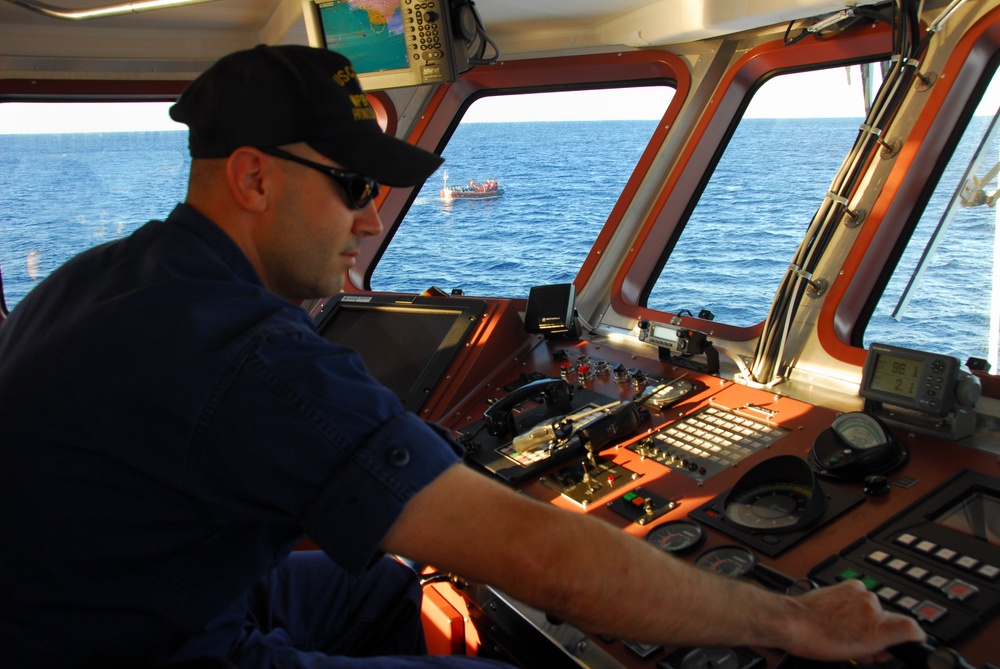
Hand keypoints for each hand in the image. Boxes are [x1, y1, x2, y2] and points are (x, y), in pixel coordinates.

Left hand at [778, 579, 925, 661]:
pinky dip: (854, 606)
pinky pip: (860, 597)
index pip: (913, 629)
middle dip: (880, 634)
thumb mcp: (857, 654)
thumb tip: (894, 645)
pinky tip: (840, 616)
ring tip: (845, 629)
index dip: (913, 638)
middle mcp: (872, 606)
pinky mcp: (849, 585)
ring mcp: (860, 593)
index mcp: (879, 628)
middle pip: (890, 621)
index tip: (909, 642)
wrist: (795, 622)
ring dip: (865, 619)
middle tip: (861, 644)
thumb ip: (882, 648)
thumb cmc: (819, 640)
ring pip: (874, 610)